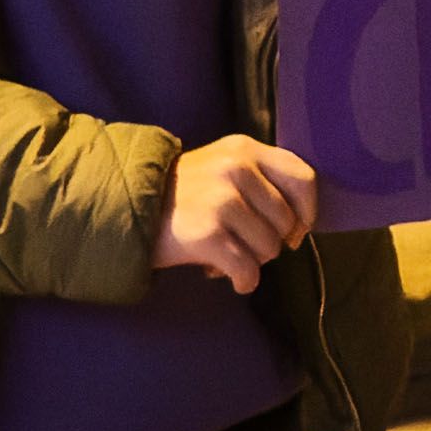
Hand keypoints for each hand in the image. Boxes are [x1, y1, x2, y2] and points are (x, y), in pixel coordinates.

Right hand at [154, 134, 318, 292]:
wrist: (123, 208)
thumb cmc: (181, 196)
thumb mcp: (222, 167)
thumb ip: (261, 182)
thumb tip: (300, 227)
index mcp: (245, 149)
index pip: (303, 178)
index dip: (306, 212)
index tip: (295, 231)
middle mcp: (237, 169)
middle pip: (286, 222)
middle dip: (269, 242)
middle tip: (241, 243)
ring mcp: (222, 201)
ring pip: (269, 249)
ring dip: (252, 261)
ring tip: (225, 252)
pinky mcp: (208, 234)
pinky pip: (248, 270)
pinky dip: (243, 281)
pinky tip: (227, 277)